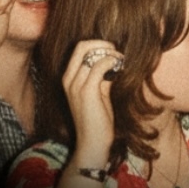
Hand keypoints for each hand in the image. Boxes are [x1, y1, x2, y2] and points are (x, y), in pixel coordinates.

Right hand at [63, 38, 124, 167]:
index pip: (79, 48)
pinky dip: (112, 62)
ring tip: (120, 60)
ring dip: (110, 53)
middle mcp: (69, 79)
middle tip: (116, 52)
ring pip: (92, 53)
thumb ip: (101, 76)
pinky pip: (100, 65)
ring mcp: (76, 85)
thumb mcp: (97, 93)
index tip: (111, 50)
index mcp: (68, 79)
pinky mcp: (87, 91)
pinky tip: (119, 68)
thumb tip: (112, 61)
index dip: (97, 44)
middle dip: (102, 44)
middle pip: (83, 46)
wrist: (92, 144)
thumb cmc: (96, 119)